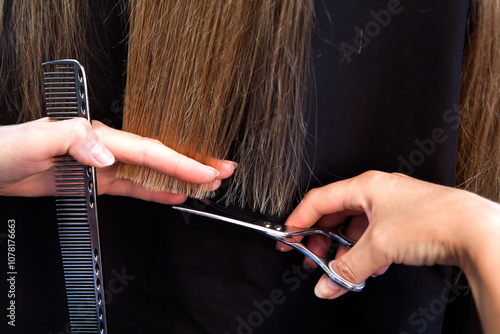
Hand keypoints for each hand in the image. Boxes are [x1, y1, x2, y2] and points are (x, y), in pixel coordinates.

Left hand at [0, 118, 234, 203]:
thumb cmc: (7, 149)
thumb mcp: (37, 139)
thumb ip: (75, 140)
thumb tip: (108, 155)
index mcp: (99, 136)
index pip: (150, 151)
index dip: (181, 162)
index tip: (206, 171)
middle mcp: (108, 149)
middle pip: (160, 158)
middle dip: (194, 165)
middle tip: (223, 171)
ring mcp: (105, 166)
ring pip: (153, 173)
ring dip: (182, 178)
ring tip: (209, 183)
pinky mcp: (98, 181)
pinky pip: (135, 186)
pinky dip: (157, 190)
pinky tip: (174, 194)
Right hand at [282, 171, 499, 299]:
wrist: (474, 229)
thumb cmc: (431, 220)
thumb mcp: (379, 246)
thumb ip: (347, 267)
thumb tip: (327, 283)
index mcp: (365, 186)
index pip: (319, 200)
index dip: (299, 220)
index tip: (288, 238)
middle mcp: (376, 193)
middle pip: (336, 215)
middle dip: (321, 239)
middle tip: (312, 258)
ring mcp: (391, 207)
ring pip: (355, 228)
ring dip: (344, 250)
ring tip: (340, 269)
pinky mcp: (404, 222)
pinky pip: (373, 237)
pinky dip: (365, 253)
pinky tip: (368, 268)